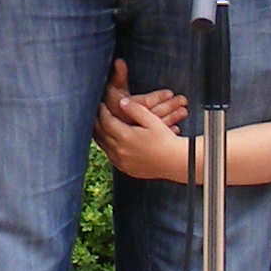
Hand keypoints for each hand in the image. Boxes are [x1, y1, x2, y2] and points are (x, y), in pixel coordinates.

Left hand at [96, 61, 186, 179]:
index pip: (106, 121)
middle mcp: (120, 150)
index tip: (100, 103)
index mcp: (125, 136)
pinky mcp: (125, 169)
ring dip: (99, 134)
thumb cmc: (166, 139)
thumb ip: (135, 109)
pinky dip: (107, 146)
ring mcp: (121, 162)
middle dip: (96, 121)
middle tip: (94, 112)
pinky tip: (108, 140)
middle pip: (100, 133)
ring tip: (98, 124)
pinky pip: (110, 155)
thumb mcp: (152, 120)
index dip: (102, 111)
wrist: (176, 162)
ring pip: (103, 146)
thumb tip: (121, 101)